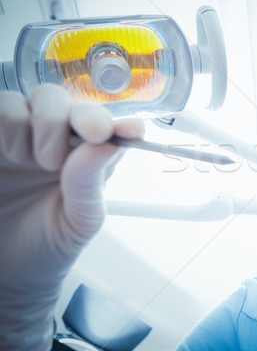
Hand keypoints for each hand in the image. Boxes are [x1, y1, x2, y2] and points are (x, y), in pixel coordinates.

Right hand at [0, 85, 143, 349]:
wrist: (9, 273)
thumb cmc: (51, 244)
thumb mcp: (80, 221)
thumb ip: (90, 183)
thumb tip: (105, 146)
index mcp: (85, 154)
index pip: (103, 123)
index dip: (116, 121)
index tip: (129, 132)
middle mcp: (52, 138)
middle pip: (55, 99)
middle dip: (63, 119)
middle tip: (54, 159)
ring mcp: (15, 139)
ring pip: (19, 101)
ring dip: (28, 126)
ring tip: (27, 160)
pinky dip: (1, 126)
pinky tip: (6, 156)